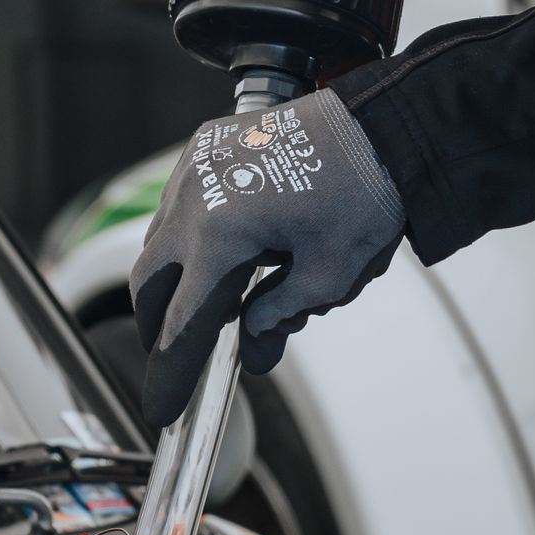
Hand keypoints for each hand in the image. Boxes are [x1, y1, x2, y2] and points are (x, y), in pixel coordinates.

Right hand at [127, 89, 403, 432]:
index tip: (163, 410)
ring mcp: (194, 167)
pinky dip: (186, 239)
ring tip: (209, 308)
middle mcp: (194, 198)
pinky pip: (178, 204)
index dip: (172, 374)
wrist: (385, 123)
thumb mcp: (329, 278)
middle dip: (157, 327)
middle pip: (148, 282)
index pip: (182, 325)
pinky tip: (221, 255)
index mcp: (220, 235)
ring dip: (172, 280)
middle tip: (180, 359)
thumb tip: (252, 351)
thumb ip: (279, 318)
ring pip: (158, 240)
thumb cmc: (366, 192)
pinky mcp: (205, 147)